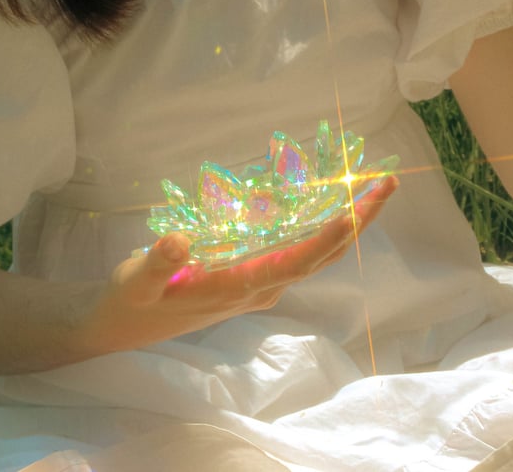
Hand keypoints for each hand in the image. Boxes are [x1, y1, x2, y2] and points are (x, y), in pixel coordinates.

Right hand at [81, 176, 397, 352]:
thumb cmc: (132, 303)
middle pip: (322, 255)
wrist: (126, 327)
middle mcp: (261, 286)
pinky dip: (321, 228)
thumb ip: (154, 263)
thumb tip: (178, 239)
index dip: (329, 235)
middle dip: (357, 221)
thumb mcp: (135, 284)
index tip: (357, 208)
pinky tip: (325, 205)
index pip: (297, 260)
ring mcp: (260, 283)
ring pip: (315, 254)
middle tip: (386, 183)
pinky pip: (298, 251)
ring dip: (346, 223)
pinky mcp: (252, 277)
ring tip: (369, 189)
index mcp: (239, 286)